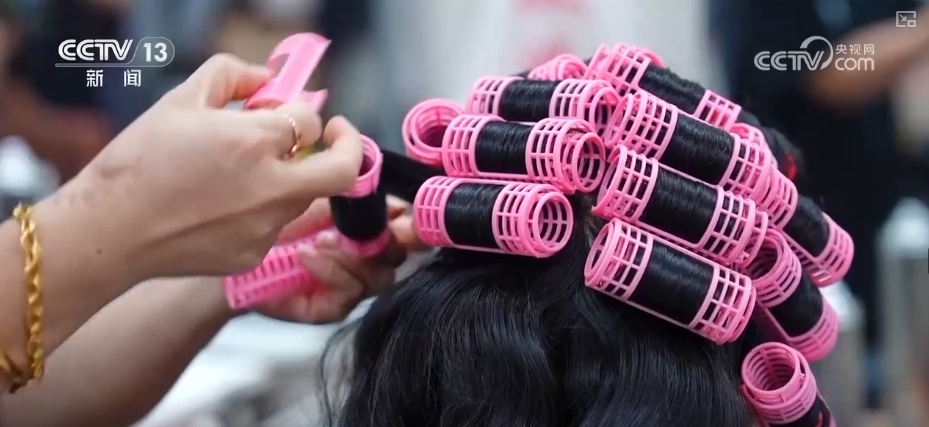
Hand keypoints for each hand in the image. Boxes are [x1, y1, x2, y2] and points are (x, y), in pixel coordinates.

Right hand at [44, 53, 364, 280]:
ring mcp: (267, 226)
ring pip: (304, 195)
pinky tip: (221, 207)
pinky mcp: (256, 255)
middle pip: (342, 170)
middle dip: (347, 148)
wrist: (110, 231)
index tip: (286, 113)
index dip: (299, 114)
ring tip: (242, 174)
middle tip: (336, 137)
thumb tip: (267, 78)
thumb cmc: (139, 162)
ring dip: (291, 178)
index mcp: (256, 142)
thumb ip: (231, 76)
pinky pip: (276, 225)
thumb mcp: (181, 100)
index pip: (309, 122)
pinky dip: (262, 209)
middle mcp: (272, 187)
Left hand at [256, 197, 422, 322]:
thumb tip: (385, 192)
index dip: (413, 226)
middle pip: (397, 257)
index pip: (406, 232)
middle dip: (383, 240)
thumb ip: (349, 198)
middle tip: (358, 227)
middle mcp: (367, 263)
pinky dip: (329, 271)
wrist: (235, 256)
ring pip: (377, 278)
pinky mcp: (330, 309)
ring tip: (320, 240)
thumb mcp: (312, 202)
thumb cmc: (275, 226)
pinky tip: (306, 255)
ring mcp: (350, 289)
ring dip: (351, 256)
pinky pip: (346, 295)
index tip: (399, 213)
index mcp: (369, 233)